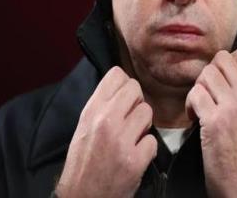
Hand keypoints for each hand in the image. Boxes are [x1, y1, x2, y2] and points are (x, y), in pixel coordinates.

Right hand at [56, 66, 156, 197]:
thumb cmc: (83, 162)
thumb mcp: (84, 126)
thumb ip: (102, 104)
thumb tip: (123, 85)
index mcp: (91, 110)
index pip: (116, 74)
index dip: (124, 85)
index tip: (123, 99)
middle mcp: (105, 121)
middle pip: (135, 88)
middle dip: (136, 102)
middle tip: (129, 119)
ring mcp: (121, 140)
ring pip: (147, 112)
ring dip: (143, 126)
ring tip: (131, 139)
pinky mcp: (134, 160)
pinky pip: (153, 140)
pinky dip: (147, 150)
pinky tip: (135, 157)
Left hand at [185, 49, 236, 197]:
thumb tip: (225, 72)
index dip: (223, 63)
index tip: (218, 81)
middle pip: (219, 59)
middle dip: (208, 74)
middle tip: (207, 93)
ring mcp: (232, 106)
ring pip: (205, 74)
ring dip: (197, 89)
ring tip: (200, 107)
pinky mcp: (214, 121)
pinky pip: (195, 95)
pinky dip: (190, 105)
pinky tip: (195, 118)